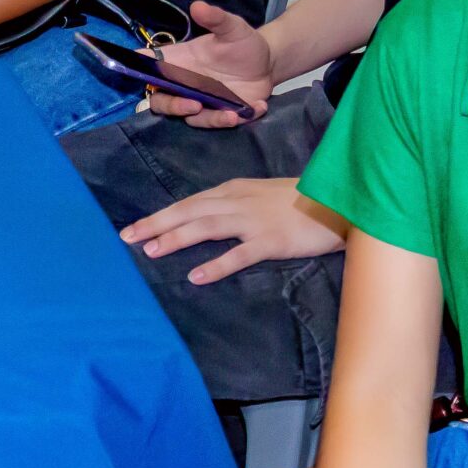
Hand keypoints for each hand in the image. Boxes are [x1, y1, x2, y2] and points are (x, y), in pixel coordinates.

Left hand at [120, 177, 345, 282]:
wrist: (340, 200)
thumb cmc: (302, 200)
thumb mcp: (261, 195)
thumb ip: (235, 205)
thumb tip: (206, 219)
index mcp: (233, 191)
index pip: (189, 203)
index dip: (161, 215)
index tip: (134, 228)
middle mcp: (237, 202)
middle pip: (188, 212)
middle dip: (156, 224)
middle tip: (127, 238)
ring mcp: (254, 221)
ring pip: (206, 227)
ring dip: (176, 239)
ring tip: (151, 252)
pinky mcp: (272, 240)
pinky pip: (239, 254)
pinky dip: (216, 265)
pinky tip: (197, 276)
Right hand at [144, 0, 274, 124]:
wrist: (267, 63)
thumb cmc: (242, 44)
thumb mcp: (232, 28)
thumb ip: (216, 18)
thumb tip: (198, 5)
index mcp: (180, 61)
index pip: (150, 66)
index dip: (136, 70)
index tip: (130, 71)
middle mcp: (186, 85)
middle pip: (162, 102)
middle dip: (173, 107)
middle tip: (194, 104)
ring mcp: (202, 102)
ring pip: (191, 119)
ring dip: (210, 119)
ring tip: (231, 115)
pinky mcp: (221, 114)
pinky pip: (220, 123)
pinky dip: (237, 119)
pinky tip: (256, 108)